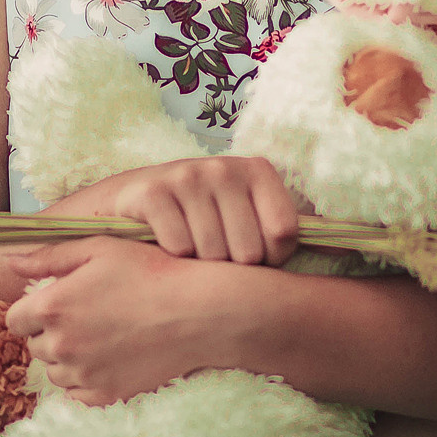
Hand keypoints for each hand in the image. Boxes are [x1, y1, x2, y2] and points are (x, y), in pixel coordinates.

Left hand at [6, 238, 258, 403]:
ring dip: (69, 358)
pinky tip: (113, 357)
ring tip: (104, 337)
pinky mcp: (106, 395)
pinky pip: (79, 393)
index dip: (35, 309)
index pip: (15, 319)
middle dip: (53, 332)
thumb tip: (8, 261)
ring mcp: (83, 374)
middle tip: (90, 316)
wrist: (199, 311)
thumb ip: (49, 256)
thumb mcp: (100, 248)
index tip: (60, 302)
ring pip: (56, 372)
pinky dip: (88, 379)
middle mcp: (61, 345)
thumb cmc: (152, 271)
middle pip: (35, 347)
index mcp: (52, 307)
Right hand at [66, 157, 298, 263]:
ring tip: (190, 254)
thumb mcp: (241, 217)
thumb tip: (309, 270)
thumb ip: (275, 236)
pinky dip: (172, 259)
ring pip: (213, 253)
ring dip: (200, 267)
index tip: (253, 259)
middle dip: (232, 269)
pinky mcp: (151, 191)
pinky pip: (178, 247)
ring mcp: (187, 176)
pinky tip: (165, 247)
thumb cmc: (198, 219)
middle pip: (249, 250)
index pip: (283, 232)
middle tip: (213, 259)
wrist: (128, 202)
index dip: (271, 259)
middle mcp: (224, 167)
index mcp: (256, 171)